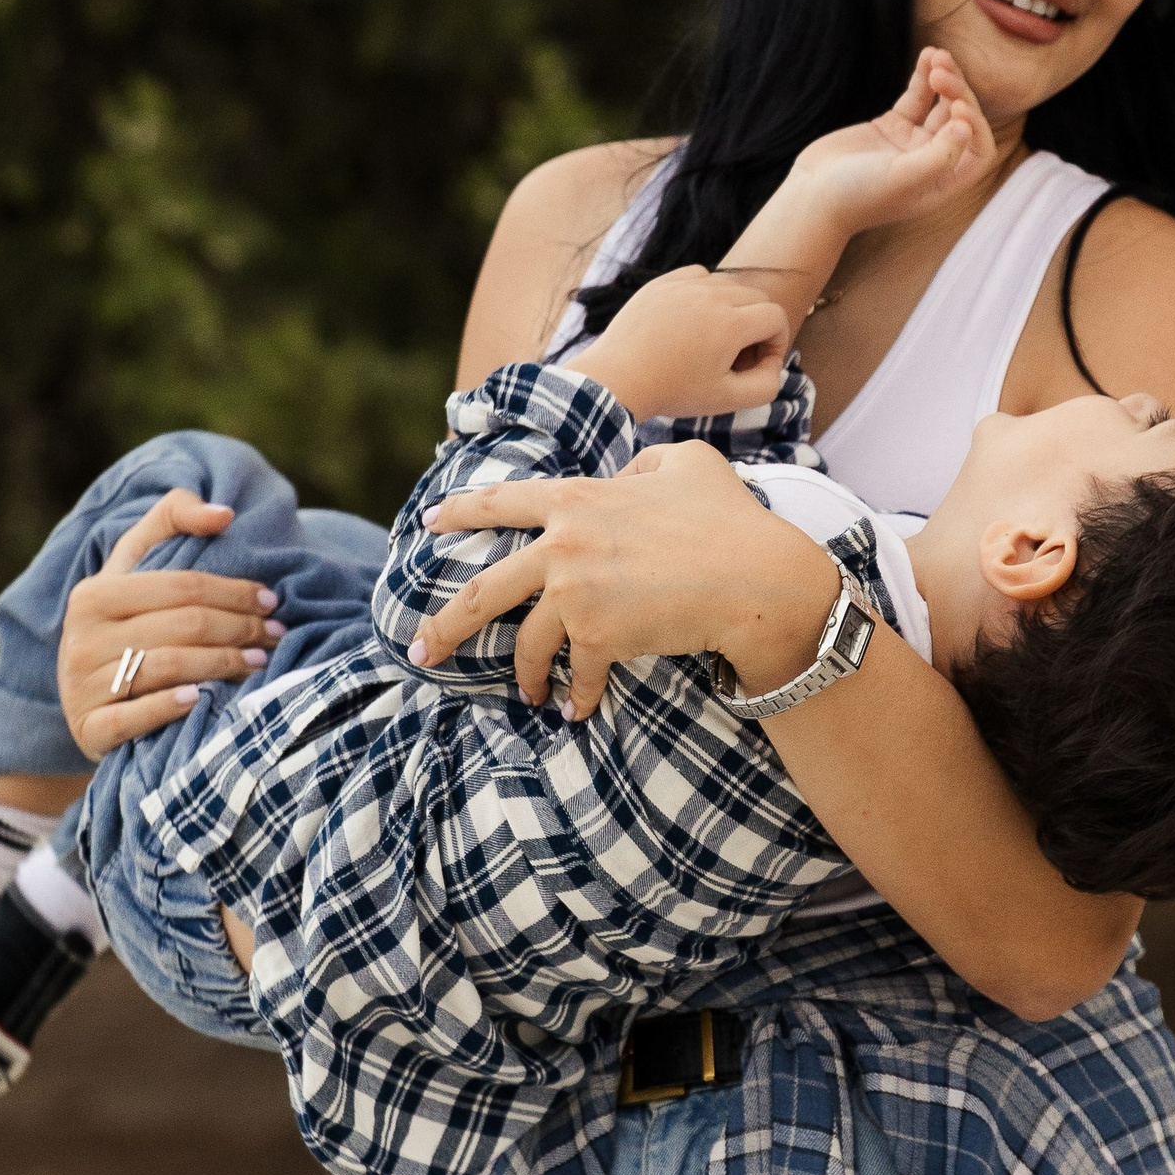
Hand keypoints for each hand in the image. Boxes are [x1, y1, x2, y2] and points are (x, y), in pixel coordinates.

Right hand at [56, 492, 285, 759]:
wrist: (83, 703)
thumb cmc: (122, 623)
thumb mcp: (132, 566)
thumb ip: (171, 520)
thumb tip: (225, 514)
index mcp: (93, 594)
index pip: (181, 586)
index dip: (233, 591)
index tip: (271, 600)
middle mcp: (82, 638)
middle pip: (182, 626)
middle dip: (239, 628)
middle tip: (275, 634)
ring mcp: (83, 686)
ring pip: (168, 667)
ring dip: (223, 664)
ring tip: (259, 662)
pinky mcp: (90, 729)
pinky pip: (134, 717)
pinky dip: (170, 707)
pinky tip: (203, 699)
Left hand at [409, 438, 833, 717]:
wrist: (754, 579)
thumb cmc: (730, 519)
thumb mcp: (687, 463)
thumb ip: (644, 464)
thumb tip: (627, 474)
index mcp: (577, 499)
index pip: (501, 502)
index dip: (460, 512)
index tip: (428, 524)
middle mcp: (563, 544)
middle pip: (483, 590)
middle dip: (444, 624)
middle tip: (420, 648)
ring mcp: (575, 592)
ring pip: (527, 643)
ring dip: (526, 675)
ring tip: (531, 695)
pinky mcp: (598, 636)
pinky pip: (576, 673)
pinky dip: (576, 696)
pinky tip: (577, 711)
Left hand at [586, 265, 791, 419]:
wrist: (617, 380)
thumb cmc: (673, 392)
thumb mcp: (727, 399)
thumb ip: (766, 385)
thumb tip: (772, 363)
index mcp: (731, 323)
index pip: (776, 317)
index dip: (775, 343)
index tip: (756, 364)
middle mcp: (711, 295)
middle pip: (756, 298)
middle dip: (757, 326)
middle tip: (736, 356)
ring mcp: (684, 285)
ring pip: (728, 284)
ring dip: (732, 308)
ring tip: (714, 339)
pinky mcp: (662, 283)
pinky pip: (698, 275)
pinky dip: (705, 293)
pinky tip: (693, 321)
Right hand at [780, 47, 993, 247]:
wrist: (812, 196)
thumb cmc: (857, 196)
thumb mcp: (901, 179)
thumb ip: (938, 157)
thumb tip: (965, 126)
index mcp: (942, 182)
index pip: (978, 151)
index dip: (976, 125)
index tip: (957, 107)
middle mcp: (933, 163)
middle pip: (960, 120)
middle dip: (957, 92)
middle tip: (941, 72)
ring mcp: (912, 143)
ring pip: (940, 104)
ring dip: (944, 79)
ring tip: (936, 55)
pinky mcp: (891, 127)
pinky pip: (916, 97)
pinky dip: (922, 77)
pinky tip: (927, 54)